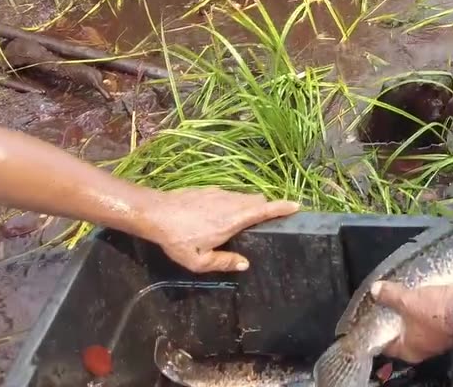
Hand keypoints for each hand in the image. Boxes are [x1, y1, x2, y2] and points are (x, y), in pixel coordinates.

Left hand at [139, 187, 299, 272]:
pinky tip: (222, 215)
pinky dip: (236, 202)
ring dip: (251, 205)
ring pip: (244, 196)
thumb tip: (245, 264)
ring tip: (246, 220)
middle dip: (267, 207)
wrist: (155, 213)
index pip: (264, 209)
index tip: (296, 206)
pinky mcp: (209, 189)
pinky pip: (231, 194)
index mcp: (233, 220)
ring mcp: (220, 193)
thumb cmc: (178, 240)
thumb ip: (224, 262)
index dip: (282, 207)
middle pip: (258, 200)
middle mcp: (231, 202)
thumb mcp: (199, 261)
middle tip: (269, 220)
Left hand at [370, 281, 452, 363]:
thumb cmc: (435, 311)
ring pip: (417, 328)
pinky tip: (422, 298)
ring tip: (403, 297)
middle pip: (401, 335)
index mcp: (408, 350)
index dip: (376, 329)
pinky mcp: (448, 331)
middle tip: (386, 303)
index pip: (385, 343)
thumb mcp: (408, 300)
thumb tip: (374, 290)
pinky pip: (430, 322)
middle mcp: (421, 351)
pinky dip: (425, 313)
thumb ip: (389, 295)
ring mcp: (436, 342)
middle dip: (394, 319)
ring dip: (411, 315)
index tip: (372, 315)